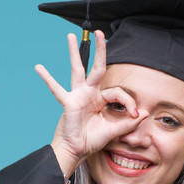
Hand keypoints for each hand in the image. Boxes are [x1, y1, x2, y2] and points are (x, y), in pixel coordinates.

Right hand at [35, 30, 148, 175]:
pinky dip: (47, 79)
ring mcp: (78, 96)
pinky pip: (57, 89)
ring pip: (77, 70)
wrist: (76, 151)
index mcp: (101, 99)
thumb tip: (144, 113)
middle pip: (97, 68)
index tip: (134, 114)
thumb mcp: (115, 130)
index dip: (128, 102)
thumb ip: (129, 122)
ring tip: (70, 36)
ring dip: (74, 53)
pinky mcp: (69, 102)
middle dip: (100, 50)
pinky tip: (39, 68)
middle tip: (100, 32)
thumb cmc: (92, 140)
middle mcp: (89, 94)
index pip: (117, 92)